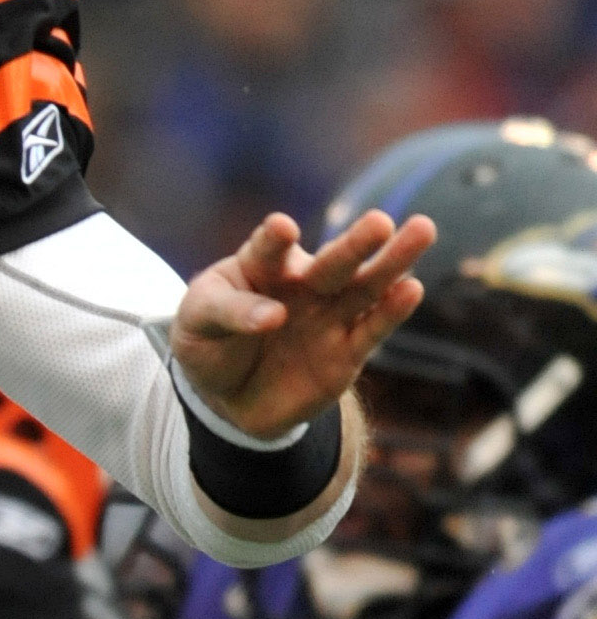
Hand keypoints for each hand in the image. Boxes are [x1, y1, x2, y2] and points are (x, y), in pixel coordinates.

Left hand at [171, 205, 433, 441]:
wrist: (227, 396)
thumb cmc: (210, 343)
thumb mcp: (197, 324)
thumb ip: (228, 313)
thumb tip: (276, 317)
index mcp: (262, 266)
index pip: (268, 249)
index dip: (274, 240)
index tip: (282, 229)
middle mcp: (303, 284)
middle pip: (333, 261)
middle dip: (356, 243)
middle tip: (379, 222)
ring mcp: (329, 316)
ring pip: (365, 286)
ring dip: (393, 262)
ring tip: (422, 230)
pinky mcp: (347, 352)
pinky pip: (371, 330)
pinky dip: (391, 311)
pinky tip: (411, 289)